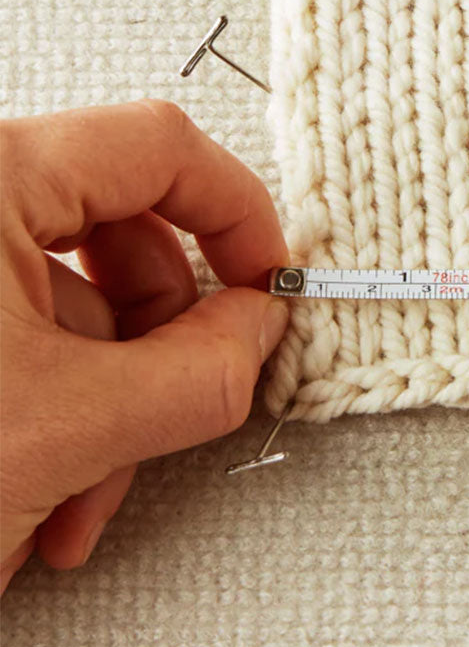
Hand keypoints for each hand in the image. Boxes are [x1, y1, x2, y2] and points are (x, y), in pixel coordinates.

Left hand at [0, 101, 288, 589]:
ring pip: (67, 301)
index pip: (160, 148)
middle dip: (158, 342)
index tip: (266, 280)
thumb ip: (199, 370)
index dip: (235, 214)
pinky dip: (48, 415)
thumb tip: (258, 327)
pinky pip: (16, 336)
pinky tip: (32, 498)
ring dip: (103, 405)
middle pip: (118, 231)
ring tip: (78, 498)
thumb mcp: (62, 428)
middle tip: (183, 403)